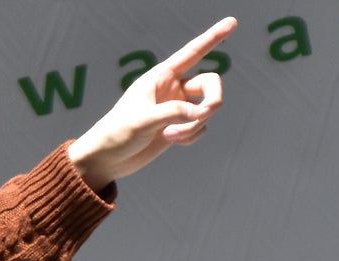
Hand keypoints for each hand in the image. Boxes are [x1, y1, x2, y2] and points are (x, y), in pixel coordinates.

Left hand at [68, 17, 236, 188]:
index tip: (232, 22)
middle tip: (201, 115)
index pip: (192, 52)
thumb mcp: (142, 120)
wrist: (106, 160)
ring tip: (169, 135)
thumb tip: (200, 113)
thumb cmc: (116, 134)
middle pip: (211, 83)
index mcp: (160, 77)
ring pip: (207, 109)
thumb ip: (173, 113)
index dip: (213, 37)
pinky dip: (191, 136)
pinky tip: (171, 141)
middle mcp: (172, 89)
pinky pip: (200, 127)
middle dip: (213, 100)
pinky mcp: (178, 127)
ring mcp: (177, 108)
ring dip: (194, 125)